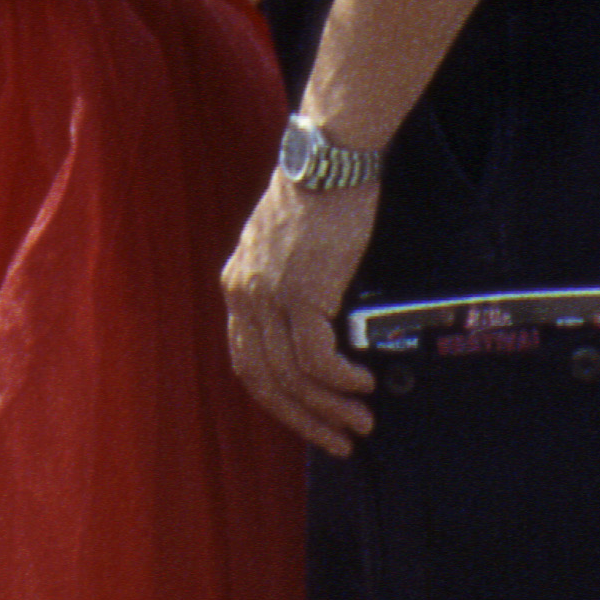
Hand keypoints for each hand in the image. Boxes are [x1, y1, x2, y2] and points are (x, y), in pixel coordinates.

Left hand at [223, 171, 379, 454]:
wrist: (329, 160)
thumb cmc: (318, 198)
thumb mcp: (284, 249)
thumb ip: (285, 291)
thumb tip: (315, 337)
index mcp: (238, 285)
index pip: (248, 363)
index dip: (279, 402)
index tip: (310, 420)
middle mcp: (245, 294)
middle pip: (265, 380)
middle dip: (303, 419)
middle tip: (338, 439)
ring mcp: (270, 295)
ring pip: (292, 377)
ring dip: (329, 407)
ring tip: (360, 420)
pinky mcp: (302, 292)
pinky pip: (317, 358)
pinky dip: (340, 380)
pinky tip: (361, 384)